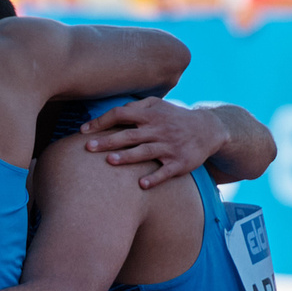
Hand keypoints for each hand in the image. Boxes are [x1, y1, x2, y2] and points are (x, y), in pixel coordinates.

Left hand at [78, 97, 221, 188]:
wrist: (208, 129)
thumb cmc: (175, 117)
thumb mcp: (159, 105)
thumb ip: (137, 106)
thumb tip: (114, 112)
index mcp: (150, 116)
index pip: (121, 115)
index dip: (101, 121)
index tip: (83, 131)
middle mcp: (159, 130)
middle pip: (129, 135)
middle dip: (108, 141)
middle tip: (87, 148)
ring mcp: (169, 147)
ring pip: (145, 152)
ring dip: (128, 157)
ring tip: (110, 161)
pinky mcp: (180, 163)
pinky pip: (166, 172)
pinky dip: (155, 178)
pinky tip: (142, 185)